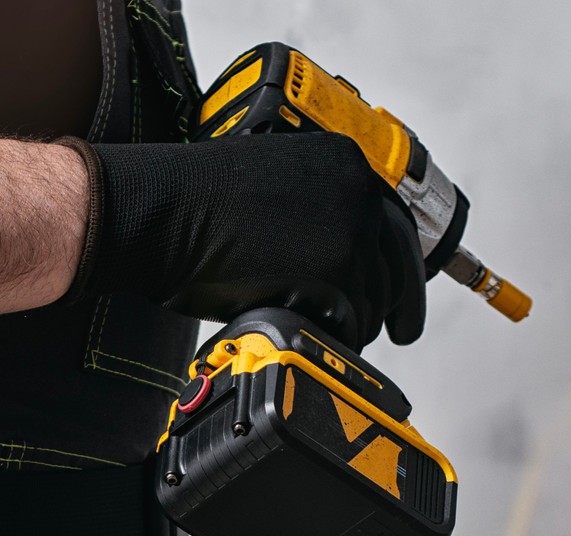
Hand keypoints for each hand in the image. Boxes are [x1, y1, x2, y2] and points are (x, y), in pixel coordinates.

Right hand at [70, 132, 427, 349]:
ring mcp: (351, 234)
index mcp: (346, 161)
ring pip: (375, 298)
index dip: (400, 263)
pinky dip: (337, 338)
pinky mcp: (335, 276)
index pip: (394, 221)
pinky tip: (317, 340)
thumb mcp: (275, 180)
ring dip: (359, 323)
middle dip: (400, 303)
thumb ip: (315, 206)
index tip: (404, 287)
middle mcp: (358, 192)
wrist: (166, 210)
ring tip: (335, 335)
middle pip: (398, 264)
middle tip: (400, 330)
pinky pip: (351, 323)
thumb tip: (329, 250)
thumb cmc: (196, 198)